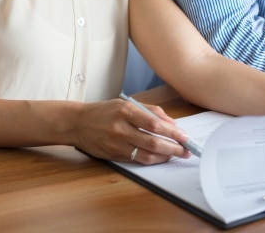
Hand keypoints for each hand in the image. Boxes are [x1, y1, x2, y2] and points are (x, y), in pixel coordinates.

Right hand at [72, 99, 190, 163]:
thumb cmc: (104, 111)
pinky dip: (152, 160)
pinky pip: (137, 160)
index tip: (184, 136)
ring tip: (177, 155)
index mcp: (126, 111)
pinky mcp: (114, 155)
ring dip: (165, 156)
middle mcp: (121, 128)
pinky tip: (161, 158)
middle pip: (153, 141)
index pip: (154, 124)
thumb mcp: (126, 104)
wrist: (77, 123)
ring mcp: (117, 144)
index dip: (172, 132)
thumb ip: (150, 111)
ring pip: (146, 154)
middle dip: (173, 147)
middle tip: (186, 149)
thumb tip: (171, 122)